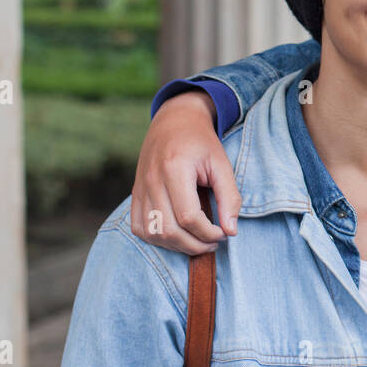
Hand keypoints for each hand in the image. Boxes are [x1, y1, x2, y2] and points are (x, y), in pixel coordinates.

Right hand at [129, 90, 241, 253]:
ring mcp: (140, 188)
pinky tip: (177, 235)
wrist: (174, 121)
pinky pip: (139, 227)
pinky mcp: (136, 193)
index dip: (208, 232)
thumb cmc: (201, 142)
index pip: (188, 216)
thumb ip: (229, 197)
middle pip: (168, 229)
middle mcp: (152, 180)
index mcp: (175, 168)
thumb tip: (231, 231)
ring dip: (176, 246)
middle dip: (194, 245)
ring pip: (152, 233)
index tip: (224, 233)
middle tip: (214, 242)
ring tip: (198, 241)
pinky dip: (157, 239)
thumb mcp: (221, 164)